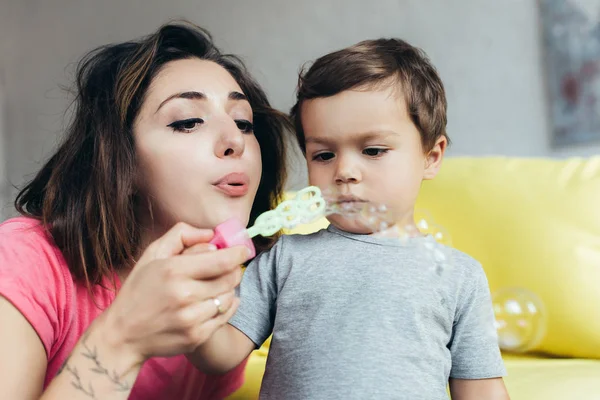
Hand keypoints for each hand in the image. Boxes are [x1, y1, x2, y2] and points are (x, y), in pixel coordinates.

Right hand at [99, 222, 248, 363]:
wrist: (123, 335)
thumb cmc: (139, 290)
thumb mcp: (152, 254)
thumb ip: (181, 235)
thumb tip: (211, 235)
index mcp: (174, 271)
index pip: (222, 260)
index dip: (238, 254)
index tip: (243, 250)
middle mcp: (184, 295)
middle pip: (230, 278)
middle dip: (234, 269)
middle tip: (228, 267)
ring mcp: (192, 319)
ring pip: (229, 297)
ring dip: (227, 289)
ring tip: (212, 286)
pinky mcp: (196, 337)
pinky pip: (225, 316)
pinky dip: (225, 306)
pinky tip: (213, 302)